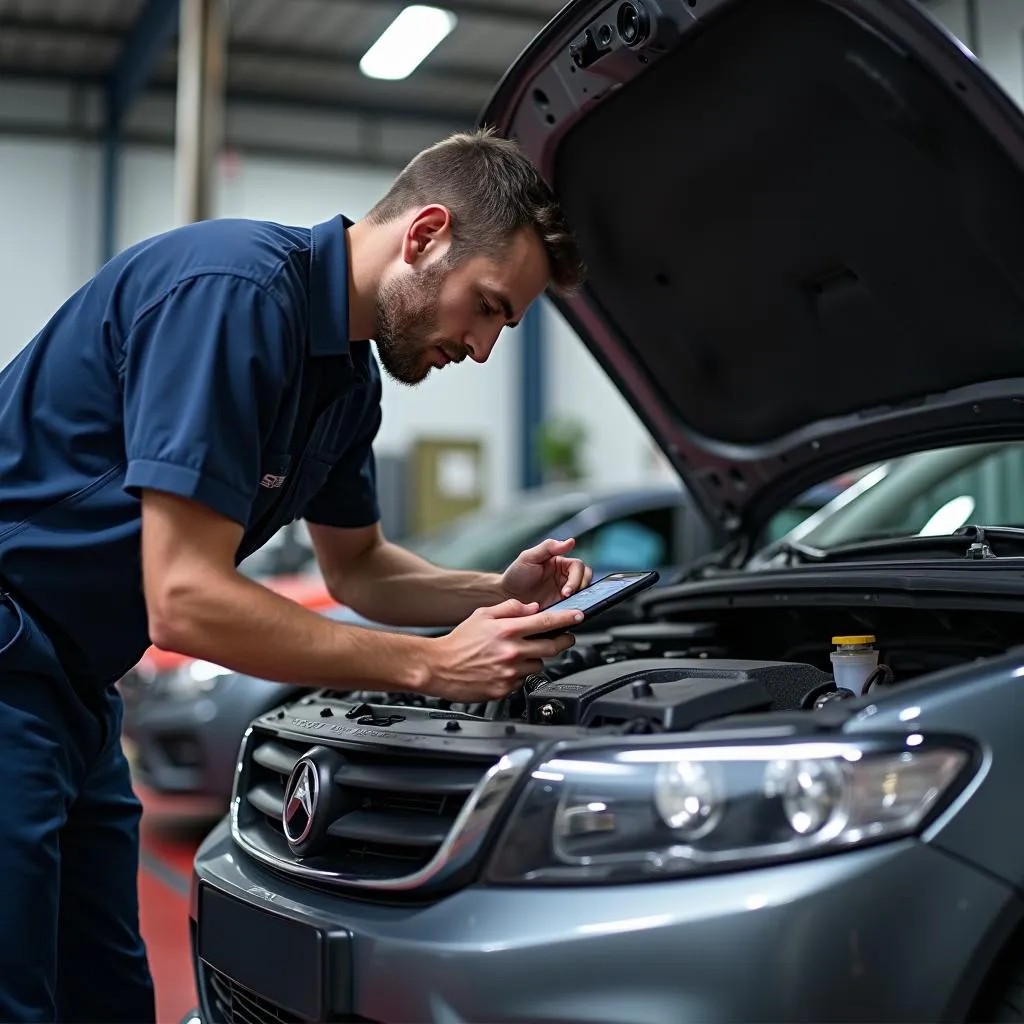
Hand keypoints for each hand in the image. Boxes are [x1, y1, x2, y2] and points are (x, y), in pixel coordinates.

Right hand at [424, 598, 582, 701]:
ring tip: (520, 654)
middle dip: (562, 641)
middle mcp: (512, 651)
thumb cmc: (458, 641)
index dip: (567, 618)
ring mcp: (510, 672)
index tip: (579, 616)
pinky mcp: (505, 688)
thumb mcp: (483, 614)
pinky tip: (506, 668)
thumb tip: (532, 608)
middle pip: (552, 647)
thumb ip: (511, 608)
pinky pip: (523, 681)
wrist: (438, 667)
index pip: (546, 622)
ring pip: (539, 665)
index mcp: (508, 630)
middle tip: (563, 637)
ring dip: (536, 659)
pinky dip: (520, 674)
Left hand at [501, 537, 592, 608]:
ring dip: (580, 598)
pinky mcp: (561, 605)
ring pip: (583, 592)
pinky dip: (572, 609)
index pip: (578, 566)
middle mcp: (565, 576)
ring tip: (567, 605)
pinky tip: (564, 613)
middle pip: (585, 578)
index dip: (576, 578)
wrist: (505, 597)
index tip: (566, 590)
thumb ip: (548, 547)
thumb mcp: (528, 557)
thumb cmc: (515, 575)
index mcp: (560, 563)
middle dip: (580, 588)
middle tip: (568, 597)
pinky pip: (573, 606)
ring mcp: (564, 592)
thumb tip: (570, 541)